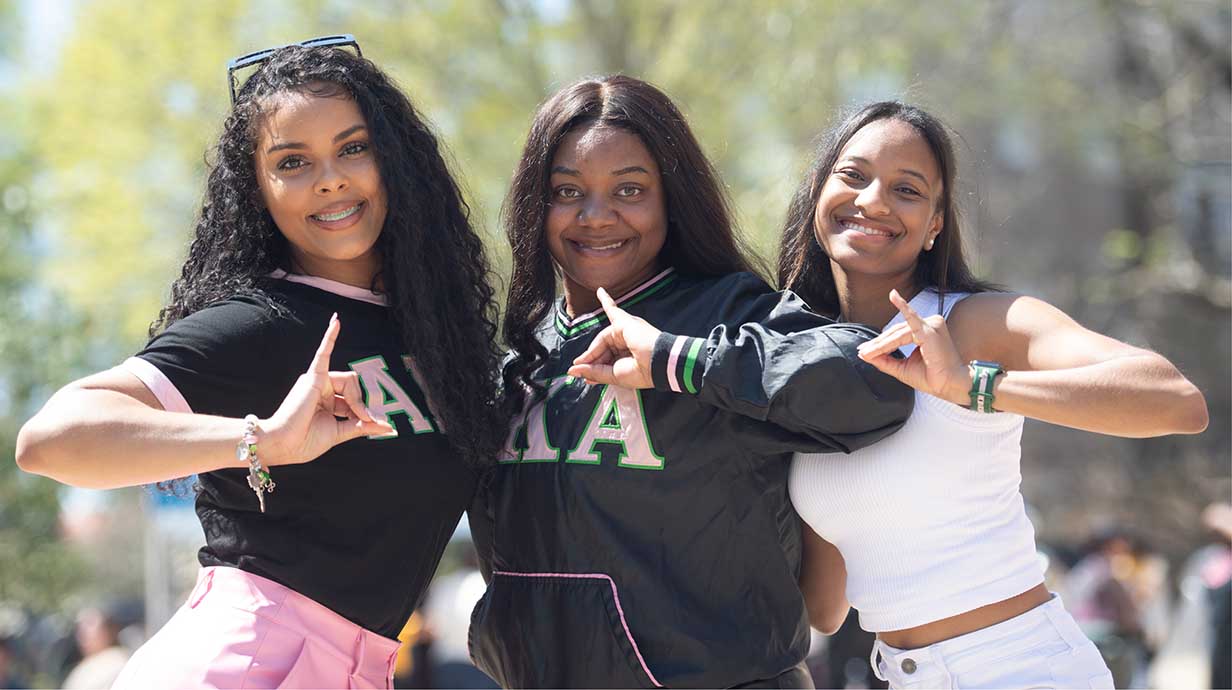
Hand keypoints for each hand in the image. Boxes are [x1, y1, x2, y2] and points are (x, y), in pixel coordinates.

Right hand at [260, 313, 393, 464]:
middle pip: (354, 386)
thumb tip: (389, 427)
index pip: (353, 398)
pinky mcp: (313, 378)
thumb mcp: (341, 432)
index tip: (370, 424)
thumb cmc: (304, 442)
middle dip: (359, 403)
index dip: (362, 411)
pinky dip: (330, 337)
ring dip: (355, 398)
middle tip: (361, 418)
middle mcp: (321, 388)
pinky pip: (323, 353)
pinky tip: (337, 322)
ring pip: (350, 379)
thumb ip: (364, 426)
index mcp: (327, 401)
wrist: (284, 445)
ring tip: (349, 413)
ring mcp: (316, 381)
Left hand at [567, 288, 661, 388]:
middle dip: (592, 361)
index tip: (585, 379)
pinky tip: (600, 291)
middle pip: (601, 351)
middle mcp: (626, 343)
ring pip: (601, 342)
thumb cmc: (643, 372)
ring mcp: (625, 332)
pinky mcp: (624, 323)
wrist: (658, 364)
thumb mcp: (613, 376)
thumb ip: (593, 372)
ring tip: (585, 359)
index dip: (593, 369)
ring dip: (592, 351)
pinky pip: (613, 309)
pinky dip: (606, 300)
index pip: (605, 361)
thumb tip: (573, 370)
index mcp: (626, 357)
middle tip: (580, 368)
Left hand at [856, 289, 970, 404]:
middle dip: (878, 344)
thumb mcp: (901, 367)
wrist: (950, 387)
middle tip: (863, 351)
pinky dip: (903, 307)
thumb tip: (864, 355)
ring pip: (898, 333)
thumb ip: (884, 360)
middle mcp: (929, 325)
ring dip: (882, 344)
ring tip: (867, 352)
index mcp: (925, 332)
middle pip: (896, 332)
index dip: (881, 343)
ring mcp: (931, 326)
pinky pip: (912, 319)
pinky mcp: (930, 330)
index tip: (865, 351)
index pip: (898, 334)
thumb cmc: (932, 378)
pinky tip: (893, 296)